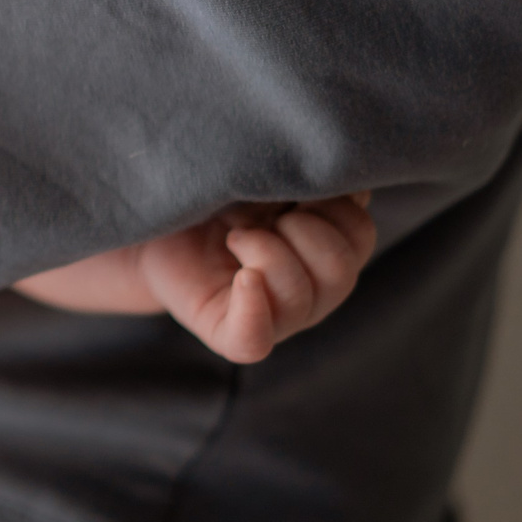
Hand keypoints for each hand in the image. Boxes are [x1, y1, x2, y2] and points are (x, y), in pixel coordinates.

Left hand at [137, 194, 376, 364]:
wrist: (161, 221)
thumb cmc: (221, 197)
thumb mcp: (269, 180)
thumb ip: (312, 183)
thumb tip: (352, 189)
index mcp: (327, 253)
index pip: (359, 233)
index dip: (333, 203)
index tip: (294, 185)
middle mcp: (311, 293)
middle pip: (341, 271)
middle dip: (305, 229)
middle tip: (264, 213)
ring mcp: (273, 318)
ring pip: (299, 300)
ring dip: (267, 252)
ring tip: (235, 236)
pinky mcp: (226, 332)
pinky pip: (253, 341)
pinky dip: (252, 310)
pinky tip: (243, 278)